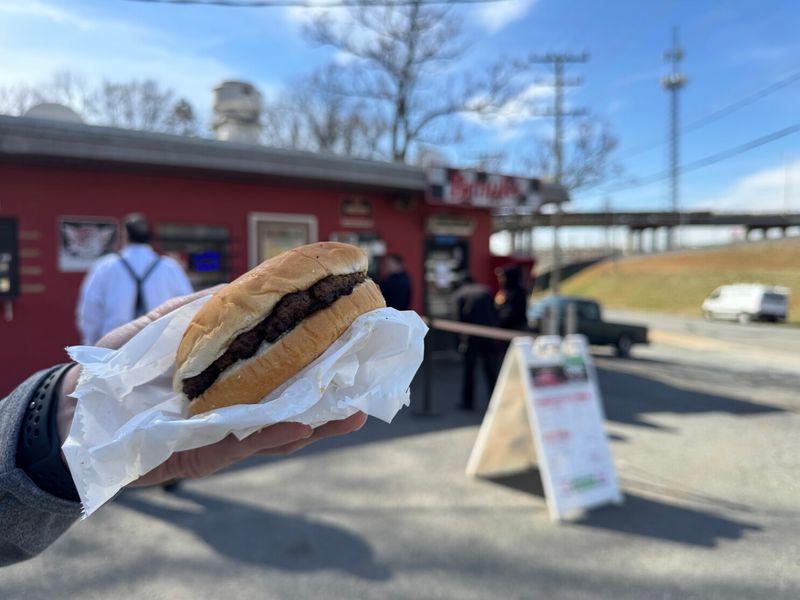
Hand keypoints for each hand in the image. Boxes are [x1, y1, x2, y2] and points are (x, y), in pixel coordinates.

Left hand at [56, 286, 367, 487]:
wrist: (78, 405)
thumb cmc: (124, 361)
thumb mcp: (165, 323)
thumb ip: (207, 309)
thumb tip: (249, 288)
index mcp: (234, 369)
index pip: (284, 358)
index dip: (317, 346)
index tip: (350, 327)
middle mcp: (238, 400)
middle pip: (295, 394)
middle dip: (333, 386)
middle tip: (371, 373)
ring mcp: (226, 429)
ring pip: (281, 425)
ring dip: (319, 418)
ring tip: (354, 408)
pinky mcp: (207, 455)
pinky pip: (247, 445)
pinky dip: (277, 436)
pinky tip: (306, 425)